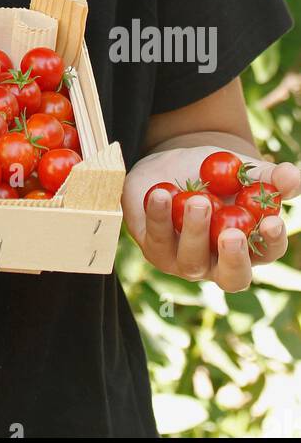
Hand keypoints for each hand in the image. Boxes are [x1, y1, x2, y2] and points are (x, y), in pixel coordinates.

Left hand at [122, 145, 299, 291]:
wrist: (173, 165)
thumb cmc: (218, 175)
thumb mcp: (243, 171)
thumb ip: (269, 176)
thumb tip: (292, 176)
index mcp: (249, 247)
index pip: (268, 252)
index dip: (272, 241)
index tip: (271, 222)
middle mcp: (218, 263)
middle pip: (232, 278)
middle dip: (233, 258)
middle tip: (232, 233)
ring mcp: (185, 261)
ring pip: (191, 260)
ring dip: (195, 231)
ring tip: (198, 200)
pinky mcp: (155, 248)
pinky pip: (156, 238)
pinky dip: (159, 216)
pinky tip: (161, 194)